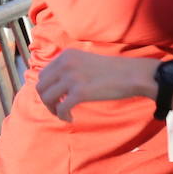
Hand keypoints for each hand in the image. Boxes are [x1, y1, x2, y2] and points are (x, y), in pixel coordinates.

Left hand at [36, 50, 155, 120]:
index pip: (43, 75)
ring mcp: (72, 77)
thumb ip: (69, 69)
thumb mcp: (85, 61)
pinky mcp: (80, 92)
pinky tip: (71, 118)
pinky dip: (63, 116)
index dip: (47, 90)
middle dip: (47, 101)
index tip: (57, 99)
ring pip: (47, 98)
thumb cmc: (111, 71)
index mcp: (66, 55)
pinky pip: (61, 108)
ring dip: (53, 110)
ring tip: (64, 114)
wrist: (131, 74)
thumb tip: (54, 86)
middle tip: (58, 109)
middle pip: (41, 87)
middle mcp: (66, 64)